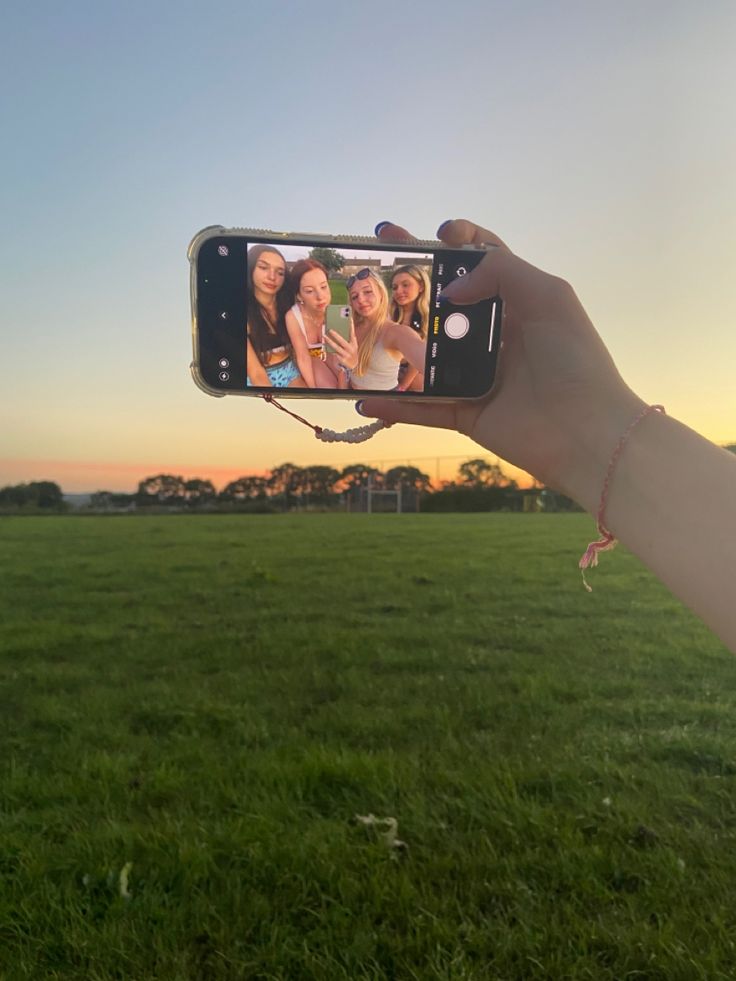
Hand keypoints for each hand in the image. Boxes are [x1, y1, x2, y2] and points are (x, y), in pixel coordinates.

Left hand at [325, 323, 357, 369]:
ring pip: (336, 347)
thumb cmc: (350, 352)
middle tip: (330, 329)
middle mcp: (351, 349)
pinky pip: (334, 353)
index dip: (351, 325)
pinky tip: (325, 343)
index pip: (352, 333)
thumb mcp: (351, 345)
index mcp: (354, 343)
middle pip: (342, 341)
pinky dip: (329, 348)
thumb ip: (346, 338)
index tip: (348, 318)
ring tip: (325, 336)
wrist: (353, 365)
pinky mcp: (342, 359)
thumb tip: (337, 330)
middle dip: (336, 335)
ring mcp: (346, 354)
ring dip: (330, 341)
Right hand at [361, 220, 644, 507]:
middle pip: (445, 305)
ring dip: (396, 344)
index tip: (436, 234)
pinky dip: (395, 408)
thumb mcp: (548, 296)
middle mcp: (496, 337)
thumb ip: (501, 271)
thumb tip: (452, 287)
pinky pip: (424, 408)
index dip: (459, 244)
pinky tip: (366, 402)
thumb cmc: (575, 361)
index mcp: (520, 304)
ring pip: (427, 357)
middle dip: (410, 283)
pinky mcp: (467, 414)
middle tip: (374, 261)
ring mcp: (478, 377)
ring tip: (367, 328)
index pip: (485, 263)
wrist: (586, 434)